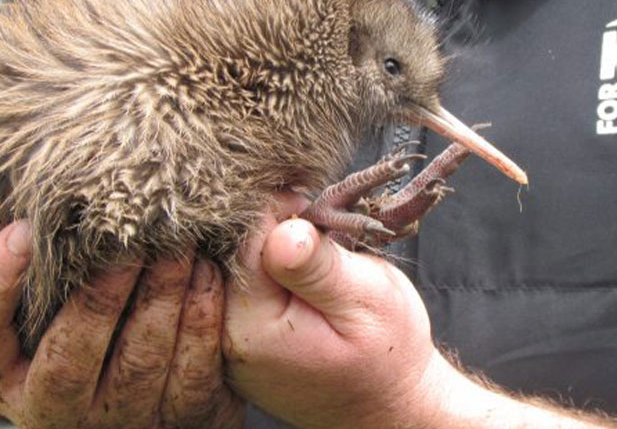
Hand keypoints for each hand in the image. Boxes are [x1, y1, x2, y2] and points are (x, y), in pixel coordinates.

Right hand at [0, 221, 243, 427]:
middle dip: (99, 294)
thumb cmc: (94, 336)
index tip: (23, 229)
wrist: (154, 402)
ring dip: (161, 296)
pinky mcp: (182, 417)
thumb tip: (50, 202)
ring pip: (140, 362)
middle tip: (126, 238)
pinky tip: (207, 273)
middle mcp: (59, 409)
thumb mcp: (50, 317)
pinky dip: (202, 318)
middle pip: (70, 357)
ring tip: (178, 245)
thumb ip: (50, 274)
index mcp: (11, 377)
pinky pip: (194, 372)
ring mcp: (122, 420)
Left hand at [227, 194, 616, 428]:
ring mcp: (228, 342)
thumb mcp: (366, 300)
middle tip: (318, 229)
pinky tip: (301, 272)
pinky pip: (244, 288)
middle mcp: (226, 337)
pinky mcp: (240, 341)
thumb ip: (319, 267)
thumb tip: (281, 228)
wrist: (391, 408)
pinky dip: (271, 270)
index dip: (278, 210)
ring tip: (314, 254)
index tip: (312, 207)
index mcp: (252, 327)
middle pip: (231, 250)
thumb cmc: (389, 354)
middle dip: (273, 227)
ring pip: (237, 266)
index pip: (242, 239)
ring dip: (272, 247)